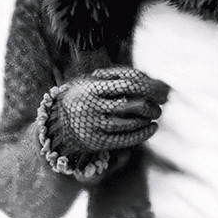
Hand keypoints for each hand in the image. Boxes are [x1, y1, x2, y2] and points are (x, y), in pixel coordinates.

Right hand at [48, 67, 169, 153]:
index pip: (127, 84)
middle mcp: (90, 107)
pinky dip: (142, 134)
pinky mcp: (95, 142)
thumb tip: (153, 79)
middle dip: (152, 103)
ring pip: (129, 123)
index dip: (149, 86)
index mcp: (91, 87)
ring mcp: (92, 126)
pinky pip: (124, 140)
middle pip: (130, 104)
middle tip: (162, 101)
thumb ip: (120, 76)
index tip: (162, 88)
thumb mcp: (95, 79)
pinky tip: (152, 127)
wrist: (56, 123)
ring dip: (148, 117)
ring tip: (155, 112)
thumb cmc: (85, 95)